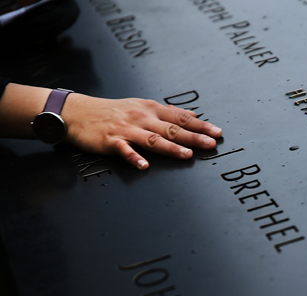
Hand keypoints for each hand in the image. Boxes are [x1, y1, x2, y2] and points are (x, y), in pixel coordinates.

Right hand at [62, 94, 222, 169]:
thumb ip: (168, 112)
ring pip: (153, 139)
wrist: (77, 112)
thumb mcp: (142, 106)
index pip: (181, 117)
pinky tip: (144, 166)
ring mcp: (127, 130)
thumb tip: (192, 114)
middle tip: (211, 144)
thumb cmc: (113, 111)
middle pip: (172, 128)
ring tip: (186, 154)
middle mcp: (142, 118)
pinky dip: (134, 158)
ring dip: (170, 147)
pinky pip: (125, 150)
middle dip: (193, 136)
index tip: (217, 132)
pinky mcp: (111, 141)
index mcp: (151, 109)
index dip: (200, 124)